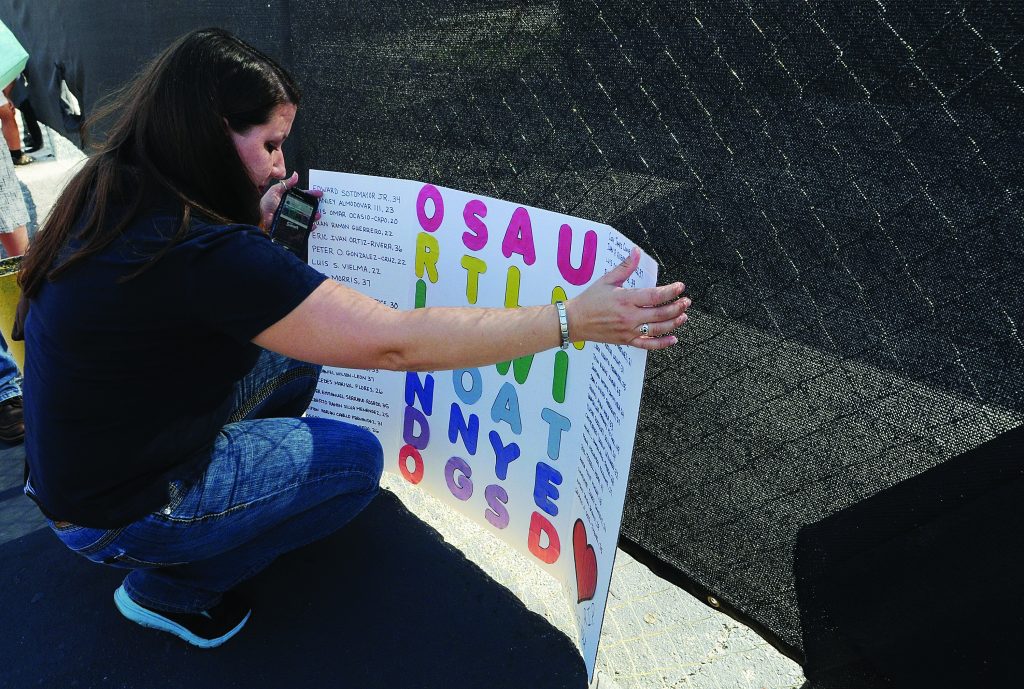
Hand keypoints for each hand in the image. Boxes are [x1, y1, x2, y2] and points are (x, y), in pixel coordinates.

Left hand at [258, 171, 323, 230]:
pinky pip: (302, 227)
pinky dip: (309, 227)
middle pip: (307, 206)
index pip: (303, 195)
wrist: (260, 217)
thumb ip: (286, 184)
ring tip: (318, 216)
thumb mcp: (276, 190)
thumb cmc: (266, 203)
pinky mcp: (292, 226)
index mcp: (290, 198)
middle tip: (320, 206)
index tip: (320, 194)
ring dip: (314, 216)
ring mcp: (293, 217)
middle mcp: (293, 208)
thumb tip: (296, 174)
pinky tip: (313, 225)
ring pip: (306, 217)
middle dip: (315, 206)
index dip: (312, 194)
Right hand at [566, 247, 689, 349]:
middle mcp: (629, 316)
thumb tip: (637, 251)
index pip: (654, 295)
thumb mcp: (607, 280)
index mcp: (625, 299)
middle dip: (677, 307)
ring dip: (673, 323)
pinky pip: (648, 344)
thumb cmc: (589, 300)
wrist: (574, 321)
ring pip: (657, 329)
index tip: (680, 287)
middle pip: (660, 313)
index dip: (671, 291)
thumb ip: (625, 267)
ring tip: (683, 316)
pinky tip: (673, 339)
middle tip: (687, 302)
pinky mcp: (626, 340)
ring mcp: (629, 330)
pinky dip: (662, 343)